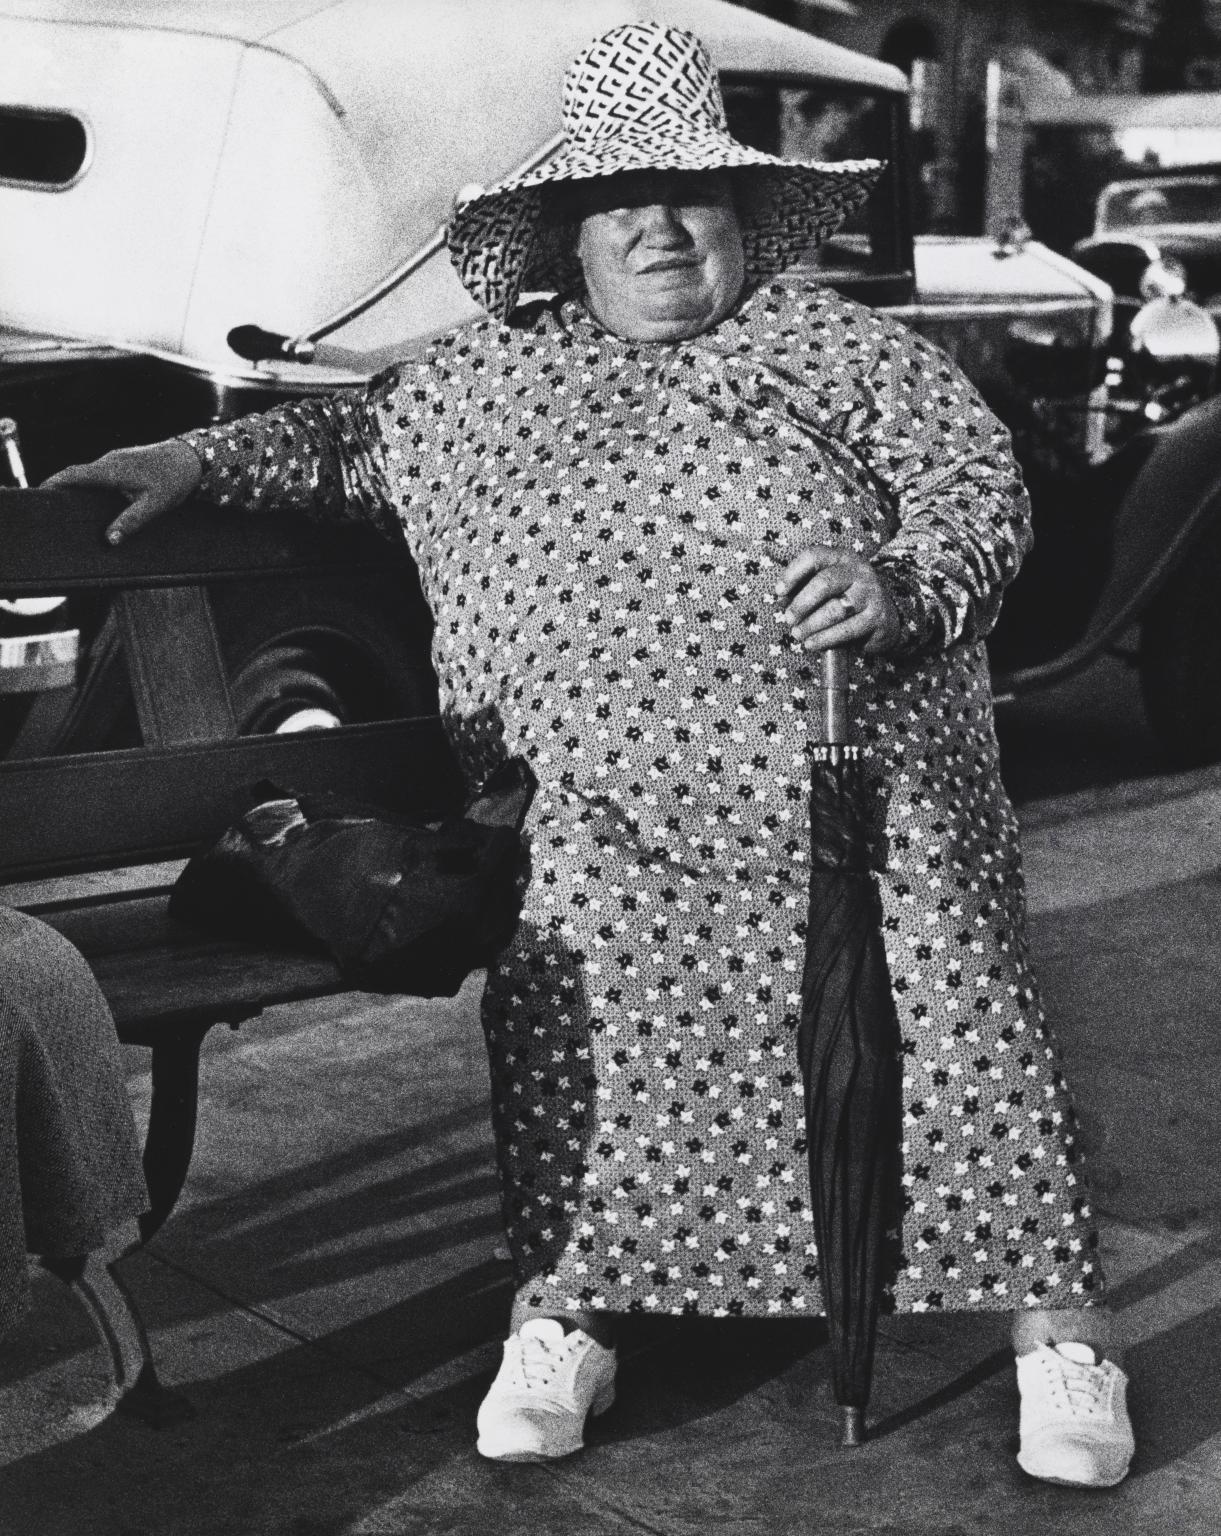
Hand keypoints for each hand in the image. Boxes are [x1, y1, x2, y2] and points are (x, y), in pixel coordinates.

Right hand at [42, 440, 202, 543]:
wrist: (191, 458)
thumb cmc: (174, 481)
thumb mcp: (154, 505)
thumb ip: (132, 522)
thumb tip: (110, 540)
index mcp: (111, 470)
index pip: (73, 474)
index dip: (54, 483)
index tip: (39, 494)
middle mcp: (109, 461)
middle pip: (77, 474)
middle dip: (62, 489)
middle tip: (51, 508)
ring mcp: (115, 459)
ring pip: (89, 474)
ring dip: (78, 487)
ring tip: (69, 508)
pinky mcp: (122, 461)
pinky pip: (100, 473)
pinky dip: (92, 485)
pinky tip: (95, 502)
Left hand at [775, 545, 900, 655]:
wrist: (886, 615)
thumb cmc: (846, 599)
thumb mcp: (829, 587)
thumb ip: (805, 588)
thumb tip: (782, 601)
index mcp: (841, 558)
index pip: (814, 556)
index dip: (792, 573)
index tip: (779, 592)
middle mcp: (858, 571)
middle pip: (824, 582)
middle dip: (801, 603)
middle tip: (788, 619)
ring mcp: (870, 593)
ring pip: (835, 609)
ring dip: (811, 624)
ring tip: (798, 634)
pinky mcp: (876, 616)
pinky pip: (847, 629)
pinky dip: (825, 639)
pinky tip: (812, 644)